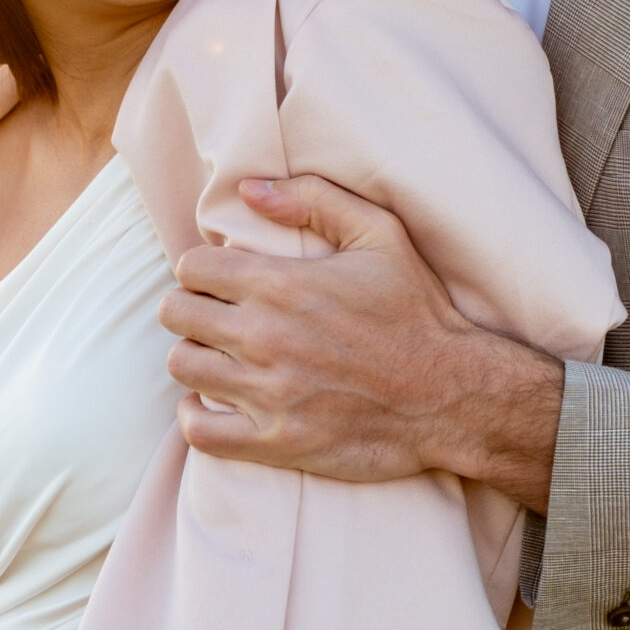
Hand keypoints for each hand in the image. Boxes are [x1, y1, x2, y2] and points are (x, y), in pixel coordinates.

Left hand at [159, 176, 565, 511]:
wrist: (453, 394)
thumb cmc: (418, 312)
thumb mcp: (381, 234)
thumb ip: (313, 200)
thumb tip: (250, 188)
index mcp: (281, 284)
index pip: (192, 267)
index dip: (201, 269)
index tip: (221, 280)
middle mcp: (264, 337)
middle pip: (176, 315)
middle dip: (190, 308)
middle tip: (215, 316)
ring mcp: (268, 393)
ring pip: (183, 367)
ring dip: (195, 358)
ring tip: (218, 357)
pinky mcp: (277, 441)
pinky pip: (200, 432)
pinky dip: (195, 417)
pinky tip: (212, 404)